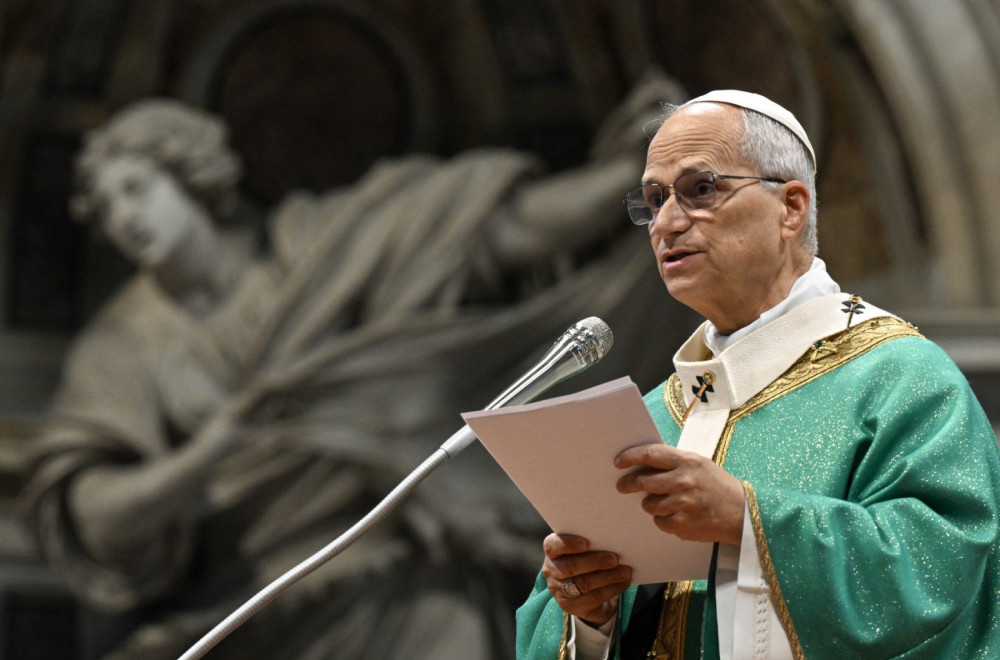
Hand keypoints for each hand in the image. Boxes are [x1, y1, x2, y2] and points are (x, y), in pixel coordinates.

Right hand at [541, 533, 631, 625]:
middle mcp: (551, 570)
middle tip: (615, 559)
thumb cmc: (587, 561)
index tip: (586, 543)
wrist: (585, 592)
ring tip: (625, 571)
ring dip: (607, 577)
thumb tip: (612, 540)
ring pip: (583, 584)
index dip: (568, 544)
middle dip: (594, 562)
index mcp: (552, 552)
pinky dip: (611, 589)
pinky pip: (593, 598)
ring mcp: (558, 590)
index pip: (553, 545)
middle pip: (570, 566)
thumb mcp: (584, 551)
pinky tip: (623, 582)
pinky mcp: (570, 606)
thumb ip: (592, 545)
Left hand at [615, 444, 744, 545]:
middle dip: (628, 483)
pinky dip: (663, 519)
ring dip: (650, 503)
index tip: (618, 462)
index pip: (650, 454)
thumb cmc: (717, 485)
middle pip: (642, 481)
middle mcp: (683, 481)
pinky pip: (659, 521)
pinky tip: (677, 515)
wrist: (741, 512)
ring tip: (664, 502)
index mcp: (687, 461)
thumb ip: (673, 462)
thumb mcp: (699, 464)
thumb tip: (642, 463)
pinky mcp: (682, 525)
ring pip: (648, 504)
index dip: (629, 457)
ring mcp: (682, 504)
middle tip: (622, 485)